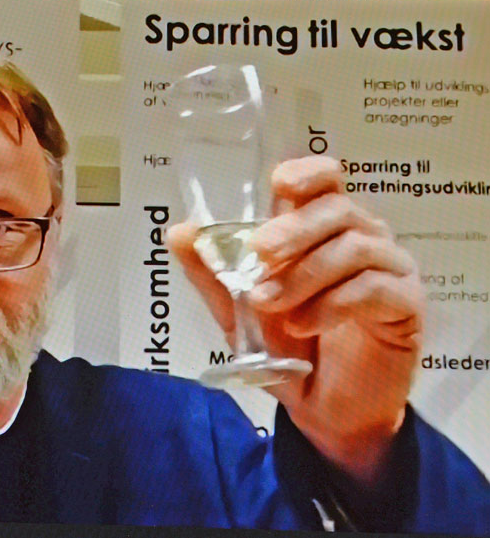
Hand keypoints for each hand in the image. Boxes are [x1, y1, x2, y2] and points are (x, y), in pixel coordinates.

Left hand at [167, 156, 424, 484]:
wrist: (324, 410)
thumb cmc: (289, 349)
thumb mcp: (239, 312)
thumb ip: (213, 274)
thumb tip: (179, 232)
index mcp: (322, 231)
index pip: (326, 182)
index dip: (307, 173)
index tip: (280, 185)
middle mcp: (361, 239)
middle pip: (337, 209)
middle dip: (294, 230)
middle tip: (261, 254)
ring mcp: (389, 269)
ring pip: (354, 247)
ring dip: (305, 274)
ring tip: (270, 305)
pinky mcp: (406, 304)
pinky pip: (373, 288)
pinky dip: (332, 304)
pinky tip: (304, 325)